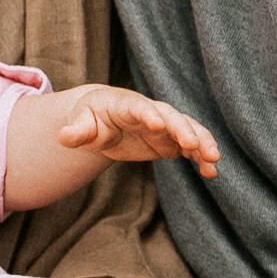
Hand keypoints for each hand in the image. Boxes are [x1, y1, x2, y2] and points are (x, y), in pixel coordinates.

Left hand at [54, 86, 219, 176]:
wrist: (105, 117)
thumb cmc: (91, 118)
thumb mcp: (81, 123)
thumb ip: (76, 131)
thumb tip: (63, 137)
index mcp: (126, 104)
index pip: (139, 107)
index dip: (148, 114)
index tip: (159, 125)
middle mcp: (150, 112)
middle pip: (171, 117)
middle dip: (183, 130)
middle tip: (194, 145)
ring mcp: (164, 125)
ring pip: (188, 130)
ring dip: (202, 143)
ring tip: (214, 160)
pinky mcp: (172, 140)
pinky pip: (191, 147)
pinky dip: (201, 157)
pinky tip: (211, 173)